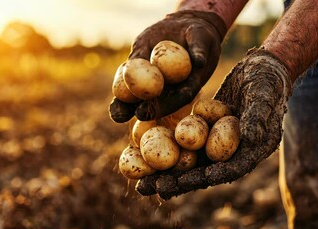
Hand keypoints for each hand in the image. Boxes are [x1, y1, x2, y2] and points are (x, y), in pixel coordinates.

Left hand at [109, 10, 226, 122]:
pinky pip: (130, 72)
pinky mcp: (140, 64)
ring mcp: (153, 79)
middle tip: (136, 114)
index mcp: (186, 86)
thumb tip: (198, 62)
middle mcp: (168, 87)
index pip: (177, 100)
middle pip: (156, 103)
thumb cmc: (199, 35)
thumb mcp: (201, 39)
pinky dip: (123, 79)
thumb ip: (199, 50)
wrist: (183, 25)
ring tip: (116, 112)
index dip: (167, 107)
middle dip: (145, 110)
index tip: (157, 112)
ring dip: (127, 105)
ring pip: (139, 94)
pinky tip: (116, 85)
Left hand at [135, 48, 292, 199]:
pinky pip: (184, 145)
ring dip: (168, 174)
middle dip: (180, 182)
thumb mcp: (264, 95)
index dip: (214, 176)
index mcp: (253, 149)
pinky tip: (146, 158)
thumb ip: (257, 117)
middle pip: (205, 172)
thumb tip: (251, 138)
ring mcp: (217, 143)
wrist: (258, 68)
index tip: (193, 180)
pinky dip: (167, 152)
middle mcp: (233, 152)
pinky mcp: (204, 133)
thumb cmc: (267, 80)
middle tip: (155, 189)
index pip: (232, 168)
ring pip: (191, 162)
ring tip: (144, 185)